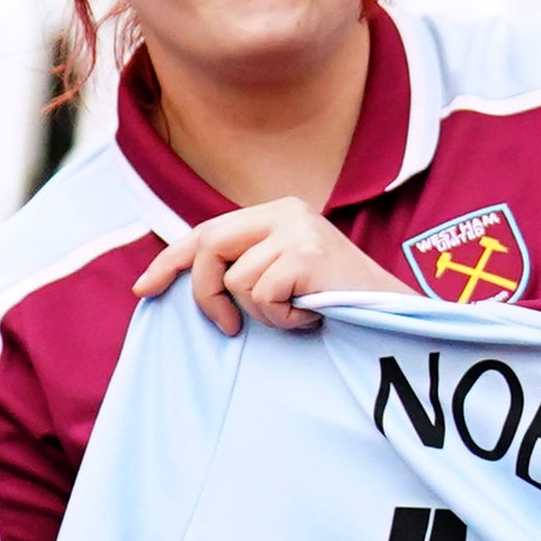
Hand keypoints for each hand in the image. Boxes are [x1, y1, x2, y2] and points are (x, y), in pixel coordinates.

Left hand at [129, 201, 393, 334]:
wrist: (396, 316)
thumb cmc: (338, 305)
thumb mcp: (285, 273)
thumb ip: (248, 263)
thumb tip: (186, 277)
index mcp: (278, 211)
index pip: (206, 231)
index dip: (169, 261)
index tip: (144, 289)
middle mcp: (287, 212)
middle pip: (209, 248)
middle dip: (207, 295)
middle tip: (228, 329)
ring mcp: (298, 231)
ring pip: (237, 281)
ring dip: (262, 314)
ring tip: (298, 316)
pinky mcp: (308, 255)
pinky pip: (262, 296)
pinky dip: (282, 319)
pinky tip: (311, 317)